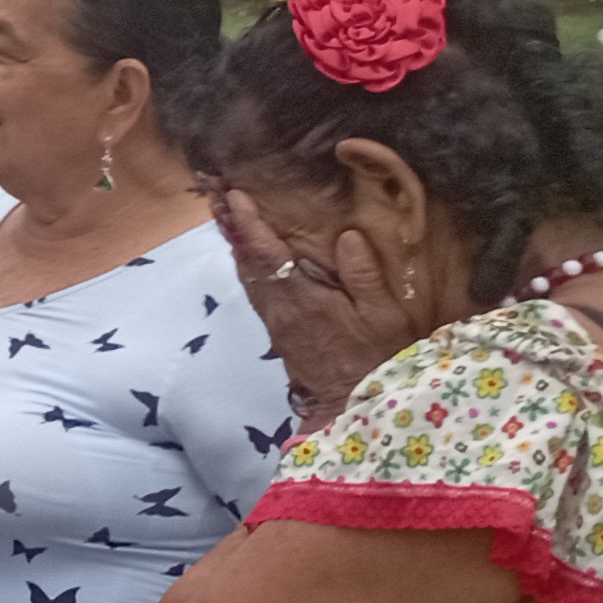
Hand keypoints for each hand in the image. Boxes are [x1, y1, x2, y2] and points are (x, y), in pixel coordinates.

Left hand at [213, 188, 415, 417]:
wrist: (352, 408)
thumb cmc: (378, 359)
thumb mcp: (384, 317)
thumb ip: (365, 275)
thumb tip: (347, 236)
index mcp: (303, 300)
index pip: (267, 254)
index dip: (249, 223)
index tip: (234, 195)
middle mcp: (280, 309)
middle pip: (247, 261)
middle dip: (233, 227)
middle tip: (218, 194)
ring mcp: (275, 322)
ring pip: (247, 276)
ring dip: (236, 244)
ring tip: (225, 214)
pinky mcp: (276, 332)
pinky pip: (254, 291)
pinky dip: (246, 265)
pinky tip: (247, 253)